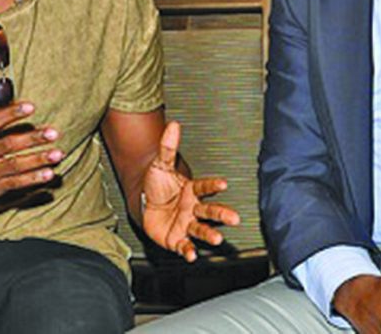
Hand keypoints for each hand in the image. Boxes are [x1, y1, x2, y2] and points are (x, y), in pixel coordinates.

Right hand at [0, 73, 65, 215]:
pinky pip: (16, 183)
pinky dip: (33, 179)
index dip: (12, 113)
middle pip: (9, 145)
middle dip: (32, 138)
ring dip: (38, 159)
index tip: (31, 106)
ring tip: (58, 153)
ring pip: (16, 165)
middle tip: (54, 132)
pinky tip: (49, 173)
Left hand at [141, 121, 239, 260]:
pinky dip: (188, 251)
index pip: (204, 187)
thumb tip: (173, 125)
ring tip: (218, 239)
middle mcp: (193, 208)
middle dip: (222, 214)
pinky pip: (184, 245)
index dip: (213, 185)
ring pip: (201, 229)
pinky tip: (192, 255)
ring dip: (209, 234)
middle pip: (210, 211)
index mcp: (192, 191)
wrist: (145, 206)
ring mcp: (186, 224)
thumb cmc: (157, 186)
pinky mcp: (177, 239)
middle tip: (235, 218)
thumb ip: (168, 147)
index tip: (224, 184)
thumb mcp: (160, 165)